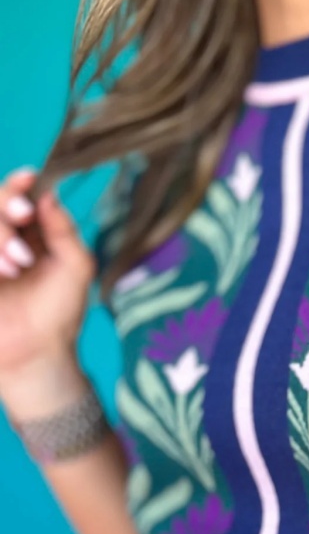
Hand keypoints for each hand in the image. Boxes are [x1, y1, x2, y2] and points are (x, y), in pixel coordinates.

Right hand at [0, 167, 95, 417]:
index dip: (20, 184)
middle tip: (24, 217)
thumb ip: (64, 230)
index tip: (29, 179)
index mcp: (32, 235)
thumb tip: (48, 194)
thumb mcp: (75, 268)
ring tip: (16, 267)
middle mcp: (6, 240)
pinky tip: (3, 273)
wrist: (34, 354)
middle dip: (7, 206)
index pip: (20, 197)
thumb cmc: (59, 314)